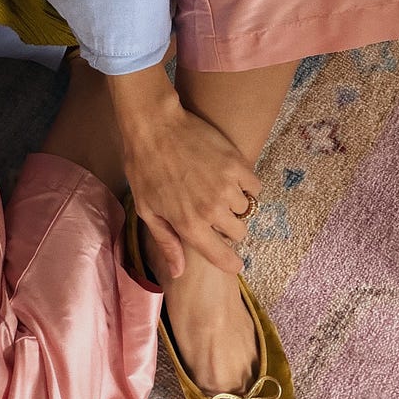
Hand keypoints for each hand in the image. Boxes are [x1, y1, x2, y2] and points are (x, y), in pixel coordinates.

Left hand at [107, 63, 260, 277]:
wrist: (154, 126)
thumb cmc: (144, 168)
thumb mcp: (147, 209)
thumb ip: (167, 242)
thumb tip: (179, 272)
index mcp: (189, 224)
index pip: (223, 257)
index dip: (231, 263)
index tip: (233, 262)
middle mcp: (211, 210)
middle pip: (239, 233)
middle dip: (229, 228)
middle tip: (215, 214)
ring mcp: (226, 186)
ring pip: (247, 209)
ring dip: (236, 204)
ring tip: (218, 191)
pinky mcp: (236, 164)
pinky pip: (255, 186)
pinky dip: (247, 185)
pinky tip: (231, 179)